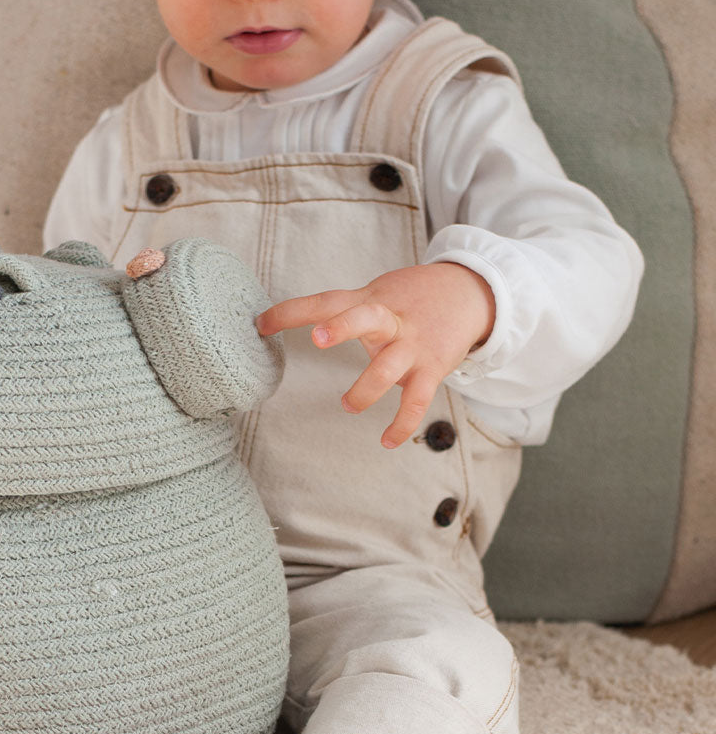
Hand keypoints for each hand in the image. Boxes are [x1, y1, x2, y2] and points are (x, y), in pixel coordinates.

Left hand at [255, 263, 494, 447]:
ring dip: (366, 389)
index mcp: (369, 301)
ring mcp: (412, 345)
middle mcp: (390, 321)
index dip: (293, 311)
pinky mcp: (433, 368)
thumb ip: (345, 310)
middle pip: (365, 317)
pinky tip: (386, 441)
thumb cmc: (411, 298)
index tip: (261, 323)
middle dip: (343, 327)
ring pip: (389, 367)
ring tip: (347, 406)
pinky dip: (403, 423)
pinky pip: (417, 400)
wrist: (472, 293)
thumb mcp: (378, 293)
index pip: (327, 301)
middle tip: (317, 339)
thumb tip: (300, 324)